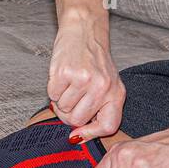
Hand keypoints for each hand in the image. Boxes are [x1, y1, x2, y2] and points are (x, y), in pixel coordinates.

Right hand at [47, 18, 124, 141]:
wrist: (84, 30)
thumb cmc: (93, 60)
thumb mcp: (106, 85)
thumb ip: (98, 111)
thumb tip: (77, 137)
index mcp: (116, 93)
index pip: (108, 126)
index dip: (90, 134)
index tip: (77, 134)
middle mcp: (102, 87)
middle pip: (77, 121)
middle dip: (68, 114)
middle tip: (71, 98)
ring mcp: (84, 80)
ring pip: (63, 109)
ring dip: (61, 100)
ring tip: (69, 83)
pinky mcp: (66, 72)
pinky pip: (52, 95)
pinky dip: (53, 89)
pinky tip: (62, 76)